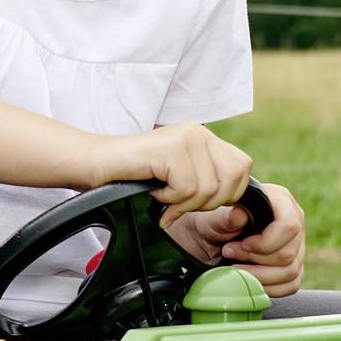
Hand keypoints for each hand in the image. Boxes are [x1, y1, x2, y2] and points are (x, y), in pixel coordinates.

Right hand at [106, 122, 251, 216]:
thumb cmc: (135, 176)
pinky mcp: (172, 148)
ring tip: (162, 193)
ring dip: (183, 202)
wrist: (97, 164)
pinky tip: (154, 190)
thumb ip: (207, 181)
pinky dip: (169, 199)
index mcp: (205, 138)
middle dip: (208, 202)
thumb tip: (240, 208)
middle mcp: (200, 133)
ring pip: (209, 188)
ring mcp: (187, 137)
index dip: (228, 192)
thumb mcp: (179, 178)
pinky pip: (187, 188)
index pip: (243, 167)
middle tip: (179, 201)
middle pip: (233, 179)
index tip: (198, 201)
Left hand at [171, 181, 304, 296]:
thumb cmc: (211, 222)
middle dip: (256, 261)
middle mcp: (294, 222)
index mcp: (281, 201)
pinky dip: (268, 288)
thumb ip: (224, 216)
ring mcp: (297, 245)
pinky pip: (290, 285)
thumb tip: (239, 215)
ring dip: (259, 277)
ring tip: (236, 267)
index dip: (265, 243)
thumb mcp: (211, 218)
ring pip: (290, 272)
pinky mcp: (293, 266)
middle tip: (230, 254)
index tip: (241, 245)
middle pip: (288, 254)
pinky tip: (249, 280)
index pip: (288, 226)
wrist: (206, 239)